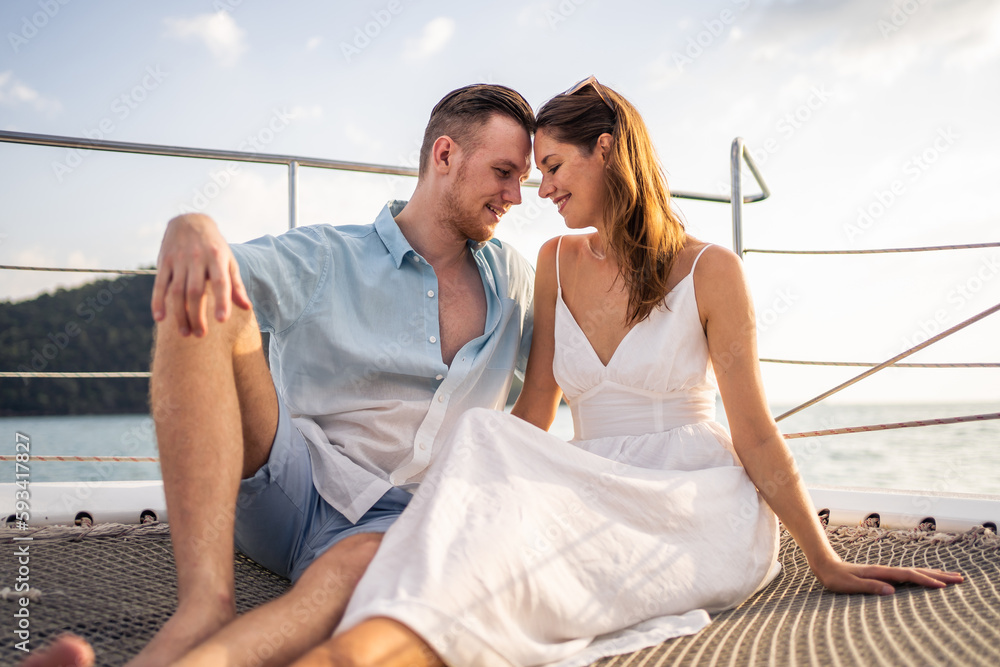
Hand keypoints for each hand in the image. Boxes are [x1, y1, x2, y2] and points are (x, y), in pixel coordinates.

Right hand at [151, 213, 251, 336]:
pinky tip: (160, 318)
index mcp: (217, 257)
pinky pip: (159, 284)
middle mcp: (197, 258)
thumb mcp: (228, 260)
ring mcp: (178, 260)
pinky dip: (158, 302)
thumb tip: (246, 307)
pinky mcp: (163, 262)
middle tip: (200, 335)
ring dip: (179, 314)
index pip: (220, 282)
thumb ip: (235, 285)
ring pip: (177, 292)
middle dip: (197, 316)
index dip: (221, 301)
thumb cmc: (214, 246)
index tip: (222, 321)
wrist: (189, 220)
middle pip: (195, 292)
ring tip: (185, 333)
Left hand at [813, 558, 963, 595]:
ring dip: (933, 574)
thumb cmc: (836, 578)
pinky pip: (908, 575)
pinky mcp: (884, 575)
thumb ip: (870, 587)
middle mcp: (886, 570)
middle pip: (917, 571)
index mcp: (880, 573)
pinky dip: (922, 576)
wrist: (826, 566)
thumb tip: (891, 591)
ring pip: (914, 572)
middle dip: (939, 575)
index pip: (908, 576)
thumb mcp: (850, 585)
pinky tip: (926, 578)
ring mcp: (886, 572)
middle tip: (960, 579)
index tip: (943, 586)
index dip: (926, 580)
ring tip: (951, 576)